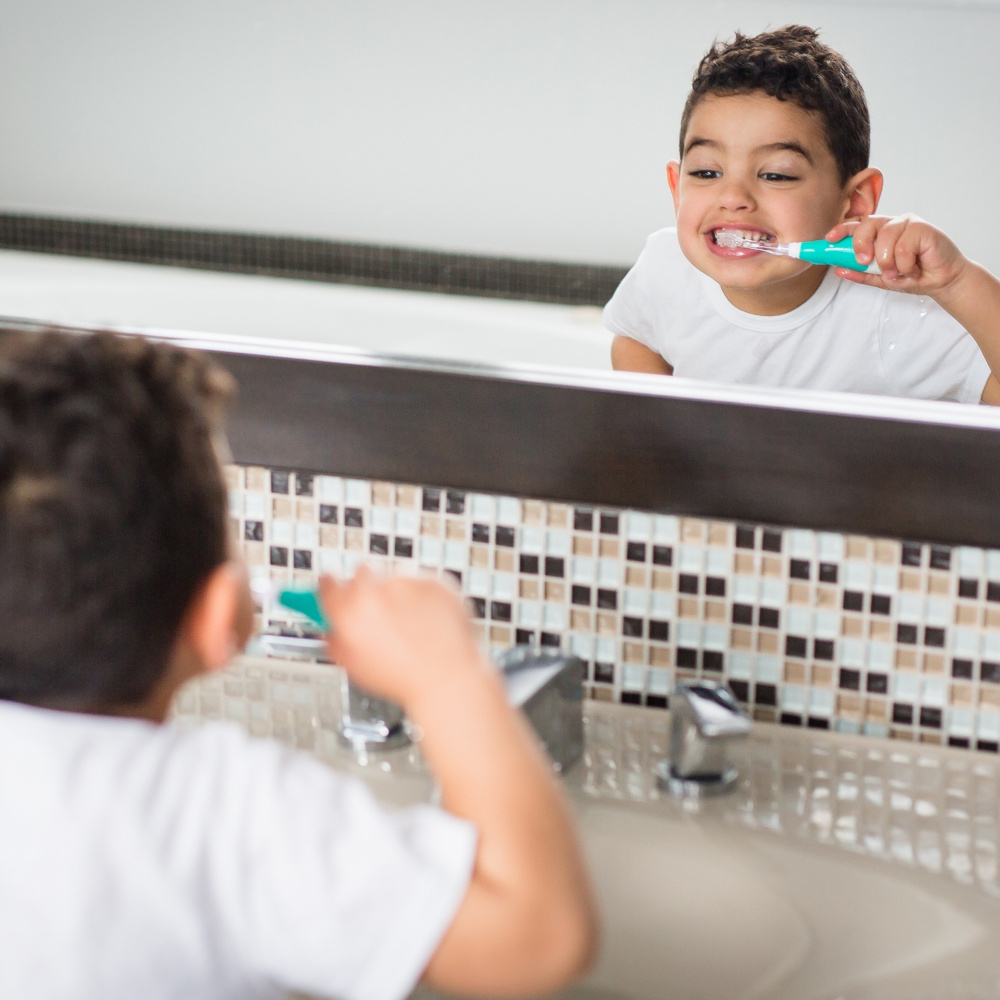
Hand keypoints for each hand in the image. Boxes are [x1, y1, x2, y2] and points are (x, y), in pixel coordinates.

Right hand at [318, 567, 486, 707]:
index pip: (327, 582)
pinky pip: (421, 581)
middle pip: (362, 573)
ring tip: (411, 625)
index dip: (332, 586)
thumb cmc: (402, 678)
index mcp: (349, 613)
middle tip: (380, 612)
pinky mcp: (432, 580)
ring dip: (398, 593)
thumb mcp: (353, 666)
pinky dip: (424, 596)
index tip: (336, 586)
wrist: (446, 678)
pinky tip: (429, 621)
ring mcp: (406, 583)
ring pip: (394, 576)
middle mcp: (374, 592)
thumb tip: (331, 623)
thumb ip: (335, 638)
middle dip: (368, 588)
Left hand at [825, 214, 967, 300]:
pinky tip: (912, 268)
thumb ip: (861, 274)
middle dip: (861, 244)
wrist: (941, 281)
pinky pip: (903, 246)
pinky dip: (904, 264)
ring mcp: (907, 224)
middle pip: (867, 224)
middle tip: (864, 261)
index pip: (857, 225)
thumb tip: (838, 269)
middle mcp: (891, 224)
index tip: (829, 239)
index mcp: (879, 233)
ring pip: (885, 238)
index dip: (842, 229)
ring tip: (896, 273)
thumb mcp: (881, 278)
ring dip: (887, 262)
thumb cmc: (913, 275)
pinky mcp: (923, 228)